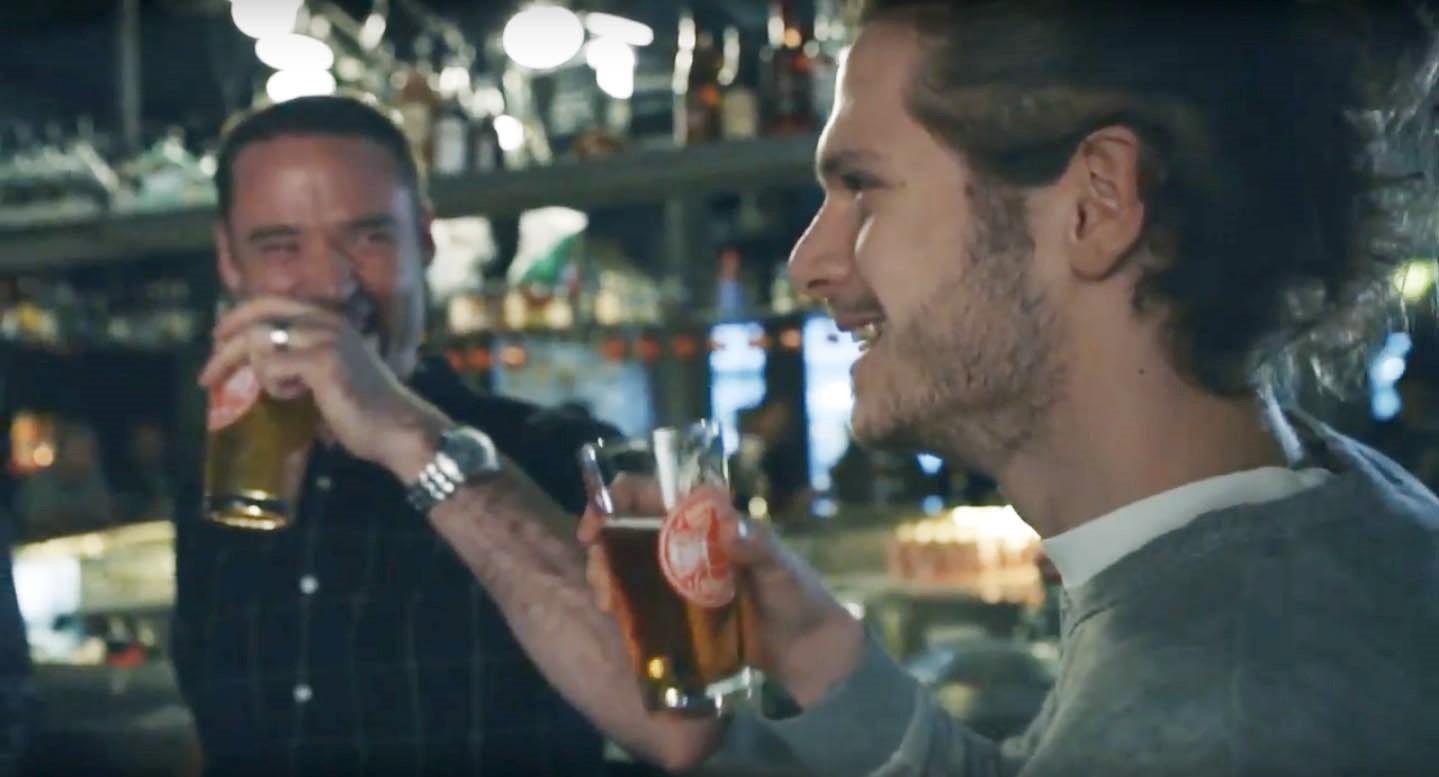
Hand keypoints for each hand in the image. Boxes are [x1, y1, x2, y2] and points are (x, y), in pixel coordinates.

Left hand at [198, 296, 449, 475]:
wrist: (397, 429)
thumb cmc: (364, 410)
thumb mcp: (329, 373)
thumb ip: (301, 359)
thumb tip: (254, 362)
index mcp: (331, 319)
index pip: (271, 301)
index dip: (239, 316)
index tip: (218, 338)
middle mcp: (327, 320)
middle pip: (257, 315)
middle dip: (225, 344)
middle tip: (206, 374)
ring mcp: (325, 338)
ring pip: (259, 341)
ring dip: (256, 373)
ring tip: (282, 395)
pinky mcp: (321, 361)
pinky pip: (270, 366)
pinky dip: (275, 386)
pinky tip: (299, 397)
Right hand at [578, 478, 864, 713]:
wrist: (810, 654)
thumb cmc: (799, 598)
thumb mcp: (782, 568)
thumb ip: (759, 546)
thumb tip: (730, 528)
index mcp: (709, 523)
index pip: (656, 494)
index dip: (618, 496)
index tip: (597, 517)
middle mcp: (689, 547)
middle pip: (630, 531)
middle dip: (604, 543)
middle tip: (597, 568)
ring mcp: (681, 582)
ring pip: (628, 567)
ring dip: (606, 575)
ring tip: (606, 599)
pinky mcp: (679, 616)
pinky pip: (641, 604)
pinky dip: (621, 606)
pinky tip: (615, 617)